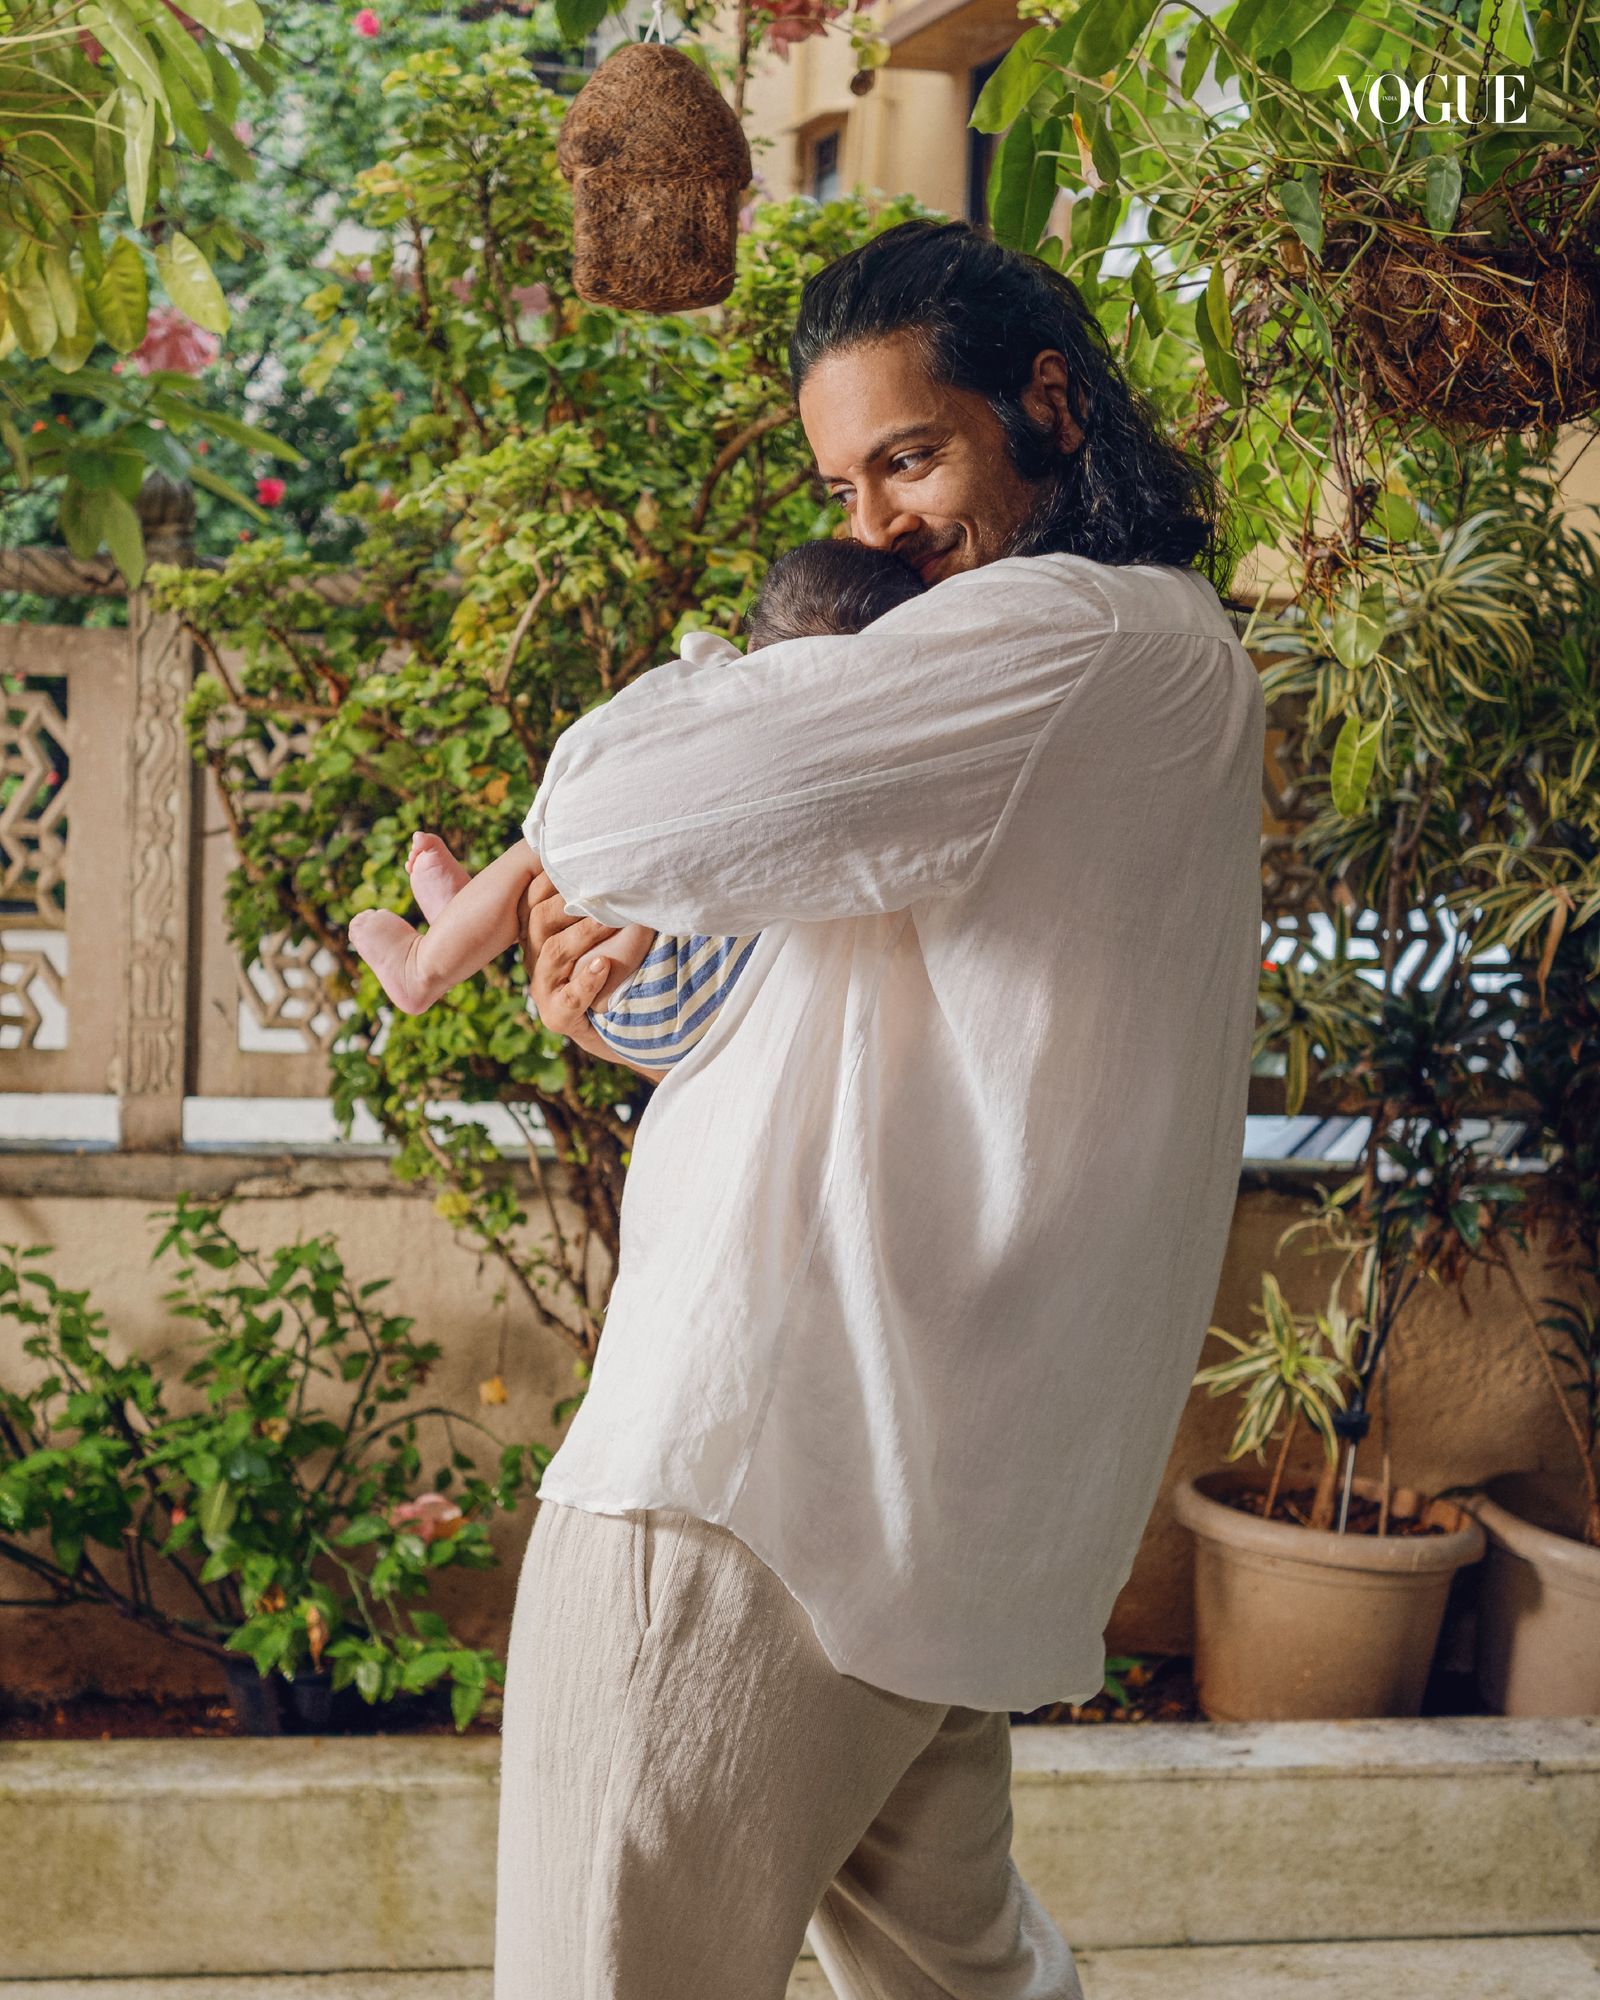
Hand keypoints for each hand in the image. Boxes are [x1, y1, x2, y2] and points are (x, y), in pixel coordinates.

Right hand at [518, 872, 666, 1080]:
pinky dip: (586, 981)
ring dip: (585, 934)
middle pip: (539, 919)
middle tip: (606, 888)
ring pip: (554, 953)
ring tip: (612, 922)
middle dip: (571, 902)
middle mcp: (534, 954)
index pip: (534, 897)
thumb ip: (598, 899)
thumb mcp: (604, 927)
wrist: (626, 1023)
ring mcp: (543, 986)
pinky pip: (568, 998)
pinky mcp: (557, 1015)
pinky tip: (603, 966)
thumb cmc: (617, 964)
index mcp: (539, 930)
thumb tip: (613, 856)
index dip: (554, 878)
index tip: (582, 861)